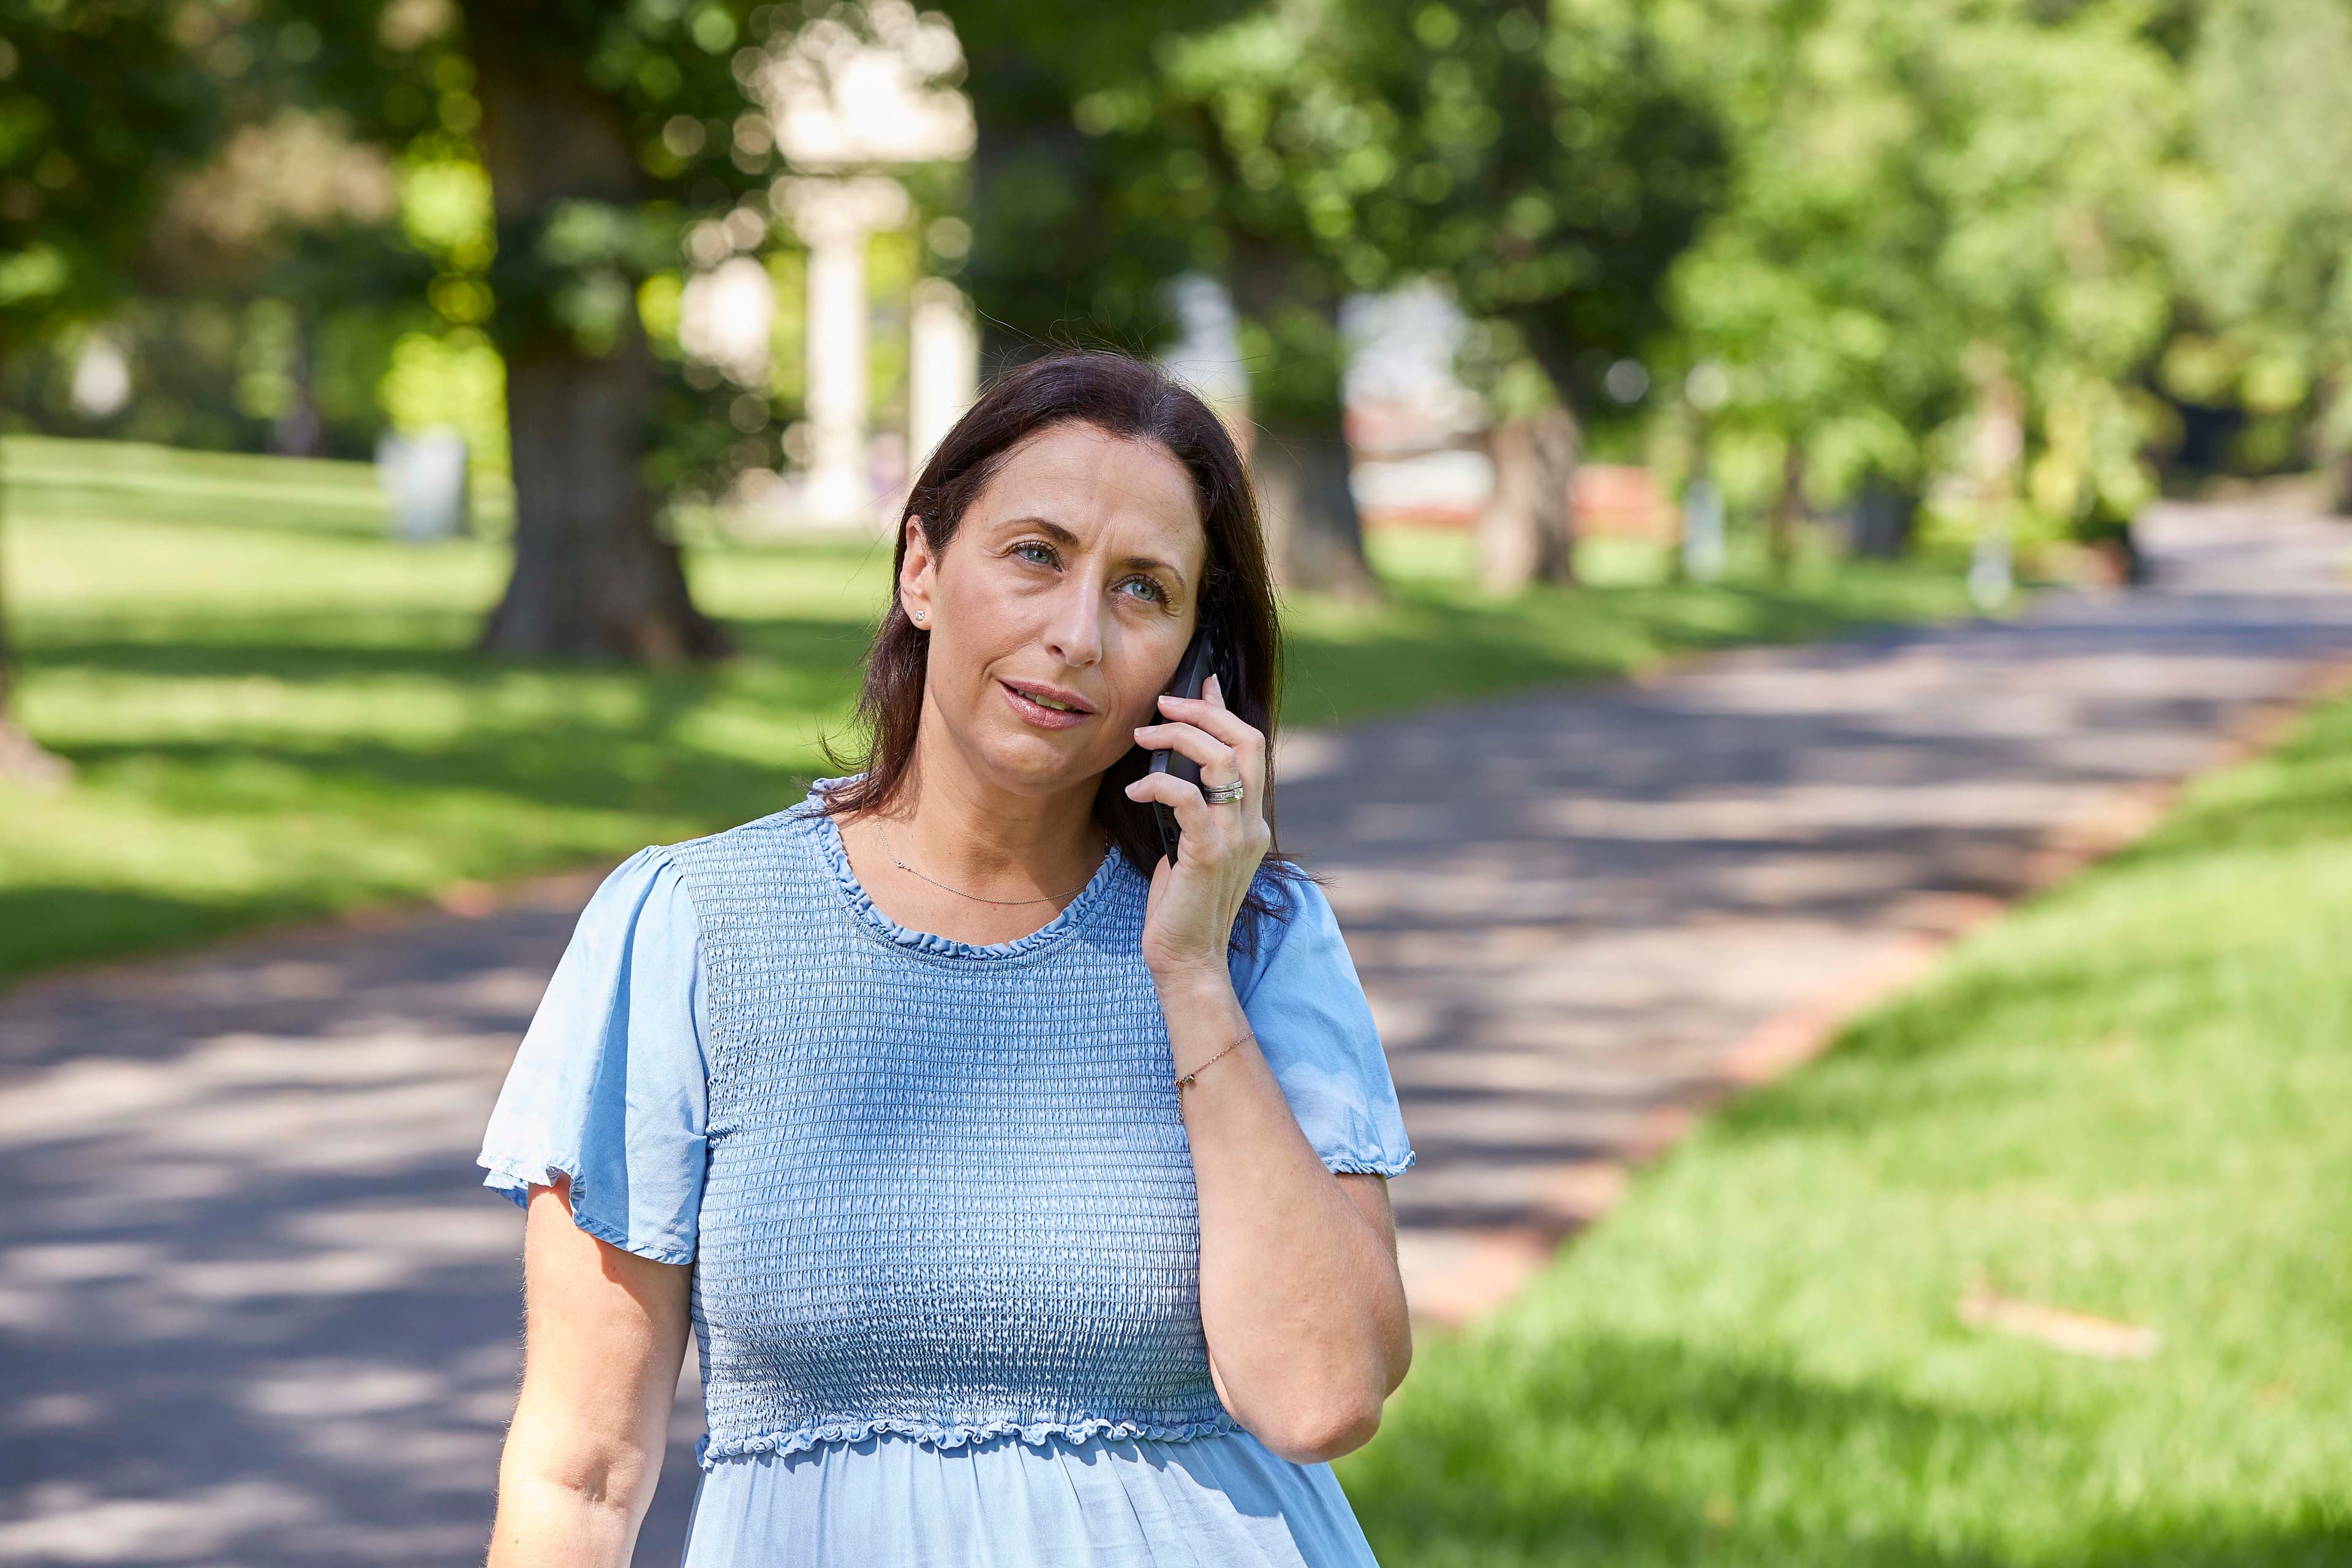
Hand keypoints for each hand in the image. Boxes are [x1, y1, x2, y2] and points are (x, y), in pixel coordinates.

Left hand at [1123, 672, 1271, 982]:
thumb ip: (1194, 810)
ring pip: (1223, 761)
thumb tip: (1174, 772)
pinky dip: (1159, 783)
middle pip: (1247, 741)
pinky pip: (1188, 799)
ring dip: (1179, 736)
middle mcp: (1252, 825)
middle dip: (1204, 711)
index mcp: (1252, 820)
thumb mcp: (1191, 846)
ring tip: (1142, 735)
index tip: (1200, 683)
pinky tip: (1135, 789)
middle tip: (1163, 704)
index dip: (1225, 709)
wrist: (1189, 962)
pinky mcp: (1209, 856)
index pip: (1253, 746)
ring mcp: (1235, 840)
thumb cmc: (1181, 906)